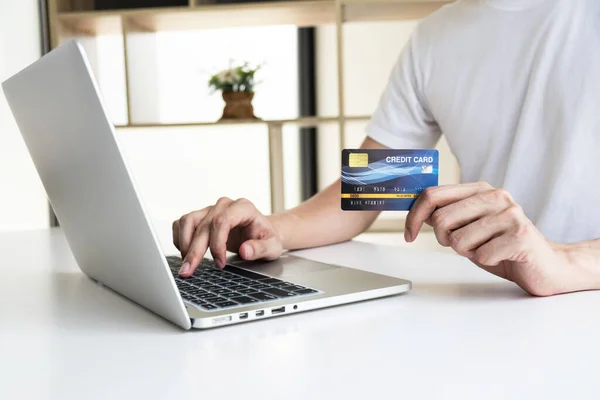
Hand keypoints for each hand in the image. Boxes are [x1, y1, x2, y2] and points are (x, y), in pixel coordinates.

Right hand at [172, 197, 282, 276]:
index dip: (217, 244)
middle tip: (189, 271)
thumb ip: (260, 249)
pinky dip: (180, 238)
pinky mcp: (201, 216)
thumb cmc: (266, 238)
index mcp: (244, 208)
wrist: (260, 232)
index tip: (220, 264)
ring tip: (187, 265)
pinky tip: (185, 254)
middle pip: (203, 225)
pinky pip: (182, 223)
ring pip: (188, 221)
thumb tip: (245, 251)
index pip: (222, 221)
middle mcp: (225, 205)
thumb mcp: (272, 247)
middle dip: (194, 250)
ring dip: (184, 244)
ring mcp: (211, 209)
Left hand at [405, 182, 567, 295]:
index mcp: (480, 190)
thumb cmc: (502, 246)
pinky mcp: (520, 236)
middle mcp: (496, 196)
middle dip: (444, 240)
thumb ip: (447, 216)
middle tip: (464, 245)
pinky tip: (501, 256)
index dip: (414, 216)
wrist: (546, 265)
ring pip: (459, 240)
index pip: (433, 194)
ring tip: (487, 249)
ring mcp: (510, 214)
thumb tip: (417, 211)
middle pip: (442, 219)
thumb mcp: (469, 227)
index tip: (409, 234)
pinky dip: (485, 261)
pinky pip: (480, 256)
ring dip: (468, 252)